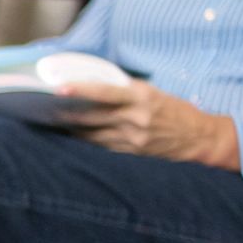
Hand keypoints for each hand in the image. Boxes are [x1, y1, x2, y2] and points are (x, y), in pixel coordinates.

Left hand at [56, 81, 240, 169]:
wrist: (200, 139)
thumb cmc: (174, 111)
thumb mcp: (153, 94)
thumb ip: (126, 91)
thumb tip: (93, 88)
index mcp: (141, 98)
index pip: (105, 92)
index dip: (81, 90)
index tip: (59, 89)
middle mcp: (135, 119)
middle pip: (91, 116)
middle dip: (65, 112)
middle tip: (41, 107)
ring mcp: (131, 140)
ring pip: (91, 134)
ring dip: (70, 128)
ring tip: (50, 121)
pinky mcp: (130, 154)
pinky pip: (100, 148)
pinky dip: (85, 141)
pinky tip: (71, 138)